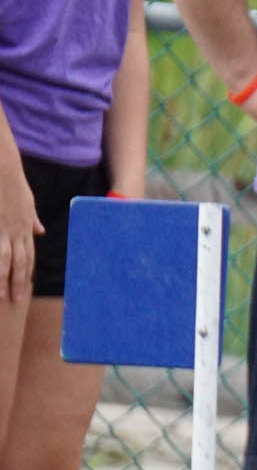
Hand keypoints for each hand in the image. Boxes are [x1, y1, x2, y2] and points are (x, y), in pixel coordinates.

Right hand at [0, 164, 40, 303]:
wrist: (3, 169)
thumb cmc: (12, 184)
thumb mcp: (28, 203)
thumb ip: (33, 220)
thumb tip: (40, 231)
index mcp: (25, 227)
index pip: (28, 255)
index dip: (27, 272)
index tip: (26, 286)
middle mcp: (16, 231)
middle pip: (19, 262)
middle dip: (18, 282)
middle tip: (17, 300)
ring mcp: (2, 229)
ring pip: (4, 259)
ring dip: (3, 279)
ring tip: (1, 295)